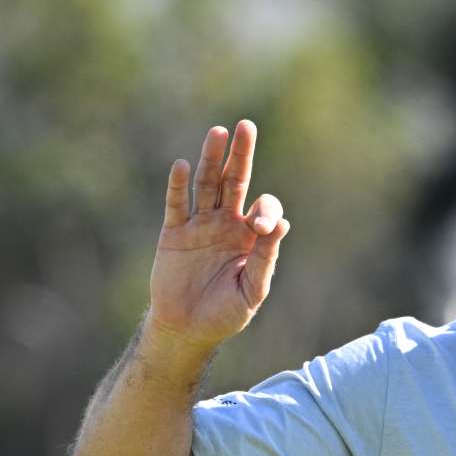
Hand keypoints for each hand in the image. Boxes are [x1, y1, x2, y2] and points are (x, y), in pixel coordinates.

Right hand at [146, 120, 289, 350]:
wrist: (188, 329)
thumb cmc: (226, 313)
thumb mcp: (253, 290)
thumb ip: (266, 258)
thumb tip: (281, 224)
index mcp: (251, 236)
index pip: (264, 208)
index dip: (265, 210)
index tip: (259, 226)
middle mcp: (227, 224)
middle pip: (234, 181)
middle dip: (241, 155)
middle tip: (247, 126)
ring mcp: (200, 225)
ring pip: (206, 184)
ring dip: (211, 159)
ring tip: (218, 132)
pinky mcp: (174, 233)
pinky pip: (176, 205)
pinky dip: (178, 186)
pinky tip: (182, 165)